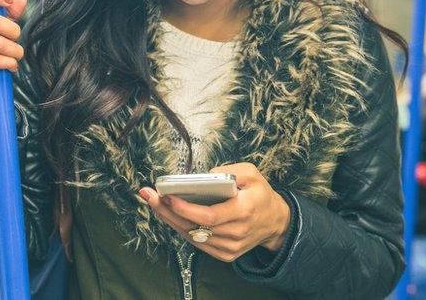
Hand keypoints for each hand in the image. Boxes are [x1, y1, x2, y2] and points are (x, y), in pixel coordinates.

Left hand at [139, 163, 290, 262]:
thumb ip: (229, 171)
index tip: (167, 196)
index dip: (186, 208)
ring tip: (155, 203)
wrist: (275, 221)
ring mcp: (231, 247)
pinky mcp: (226, 254)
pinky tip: (170, 216)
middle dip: (168, 211)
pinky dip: (182, 229)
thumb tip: (203, 177)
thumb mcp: (252, 173)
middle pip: (195, 226)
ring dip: (171, 220)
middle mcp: (237, 232)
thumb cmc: (261, 194)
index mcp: (245, 210)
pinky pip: (198, 243)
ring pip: (193, 236)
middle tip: (150, 196)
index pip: (210, 215)